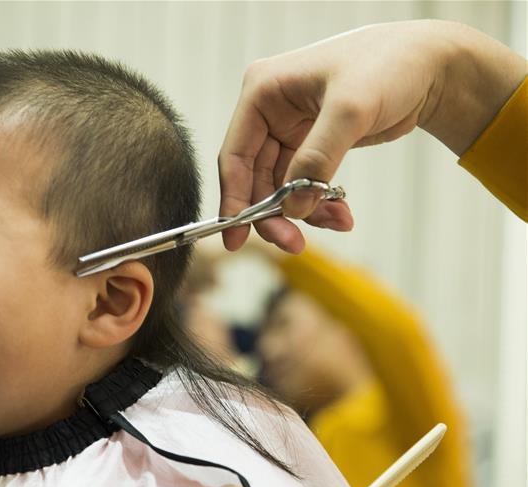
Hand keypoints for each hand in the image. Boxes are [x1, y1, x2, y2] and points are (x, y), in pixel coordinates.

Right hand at [219, 20, 526, 252]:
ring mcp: (289, 129)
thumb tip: (293, 208)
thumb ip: (316, 159)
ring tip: (338, 223)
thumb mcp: (350, 110)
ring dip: (304, 212)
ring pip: (280, 187)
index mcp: (262, 91)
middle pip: (255, 178)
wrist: (431, 64)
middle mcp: (269, 111)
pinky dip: (320, 205)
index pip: (235, 155)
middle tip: (293, 243)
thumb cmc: (389, 66)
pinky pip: (303, 185)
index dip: (234, 200)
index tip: (235, 240)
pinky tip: (343, 215)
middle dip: (274, 214)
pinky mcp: (311, 144)